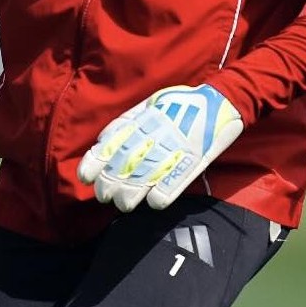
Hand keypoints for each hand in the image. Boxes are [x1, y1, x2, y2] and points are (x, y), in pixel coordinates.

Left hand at [78, 84, 242, 211]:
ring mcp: (175, 147)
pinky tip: (151, 203)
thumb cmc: (181, 103)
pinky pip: (174, 182)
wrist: (221, 102)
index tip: (84, 177)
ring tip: (122, 204)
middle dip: (110, 182)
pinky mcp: (194, 160)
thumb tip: (104, 140)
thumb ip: (128, 121)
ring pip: (146, 175)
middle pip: (126, 162)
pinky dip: (161, 195)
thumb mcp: (151, 103)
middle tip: (103, 195)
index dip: (97, 161)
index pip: (113, 141)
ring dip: (130, 194)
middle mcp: (157, 133)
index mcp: (144, 118)